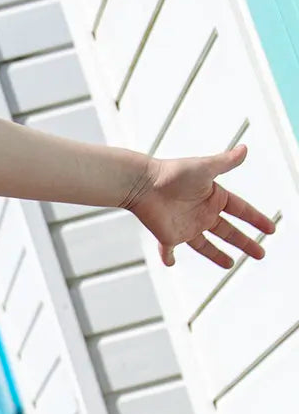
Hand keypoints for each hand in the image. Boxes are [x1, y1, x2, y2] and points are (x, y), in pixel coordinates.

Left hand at [126, 144, 274, 267]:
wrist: (143, 184)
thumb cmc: (173, 173)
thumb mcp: (204, 168)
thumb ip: (225, 162)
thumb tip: (245, 149)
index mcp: (214, 197)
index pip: (241, 210)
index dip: (256, 219)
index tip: (271, 229)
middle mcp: (202, 213)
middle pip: (229, 232)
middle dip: (245, 242)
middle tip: (260, 254)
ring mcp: (186, 226)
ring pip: (206, 245)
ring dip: (217, 255)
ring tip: (230, 264)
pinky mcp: (169, 236)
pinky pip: (168, 250)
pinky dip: (167, 256)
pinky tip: (170, 263)